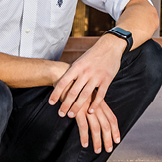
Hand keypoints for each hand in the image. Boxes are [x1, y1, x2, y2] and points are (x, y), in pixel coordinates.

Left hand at [49, 37, 125, 151]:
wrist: (110, 46)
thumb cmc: (93, 54)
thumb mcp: (80, 60)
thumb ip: (73, 72)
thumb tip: (62, 83)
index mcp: (77, 67)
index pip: (63, 82)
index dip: (56, 93)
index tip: (51, 103)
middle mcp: (85, 72)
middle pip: (73, 92)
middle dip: (65, 104)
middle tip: (61, 113)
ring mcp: (96, 77)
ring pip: (85, 95)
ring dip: (77, 107)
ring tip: (71, 115)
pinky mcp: (106, 80)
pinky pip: (100, 95)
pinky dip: (95, 104)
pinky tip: (90, 111)